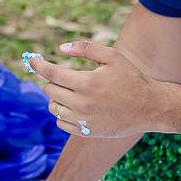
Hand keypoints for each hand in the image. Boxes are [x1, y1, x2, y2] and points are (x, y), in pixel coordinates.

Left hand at [33, 40, 161, 138]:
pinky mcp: (87, 132)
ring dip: (57, 97)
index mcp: (86, 82)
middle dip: (53, 80)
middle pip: (50, 90)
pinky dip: (63, 114)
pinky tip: (75, 106)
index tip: (31, 59)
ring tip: (72, 92)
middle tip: (66, 76)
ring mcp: (84, 120)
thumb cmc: (131, 78)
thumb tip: (60, 48)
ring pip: (54, 107)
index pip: (51, 73)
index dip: (38, 64)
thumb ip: (85, 49)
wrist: (149, 107)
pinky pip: (61, 124)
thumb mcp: (111, 56)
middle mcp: (82, 103)